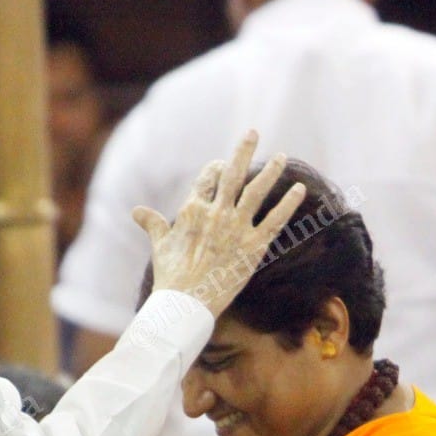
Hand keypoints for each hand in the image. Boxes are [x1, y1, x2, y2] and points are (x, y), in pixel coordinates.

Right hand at [139, 131, 305, 316]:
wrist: (186, 302)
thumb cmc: (170, 275)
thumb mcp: (160, 245)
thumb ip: (154, 224)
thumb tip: (136, 212)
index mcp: (192, 209)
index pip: (206, 179)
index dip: (215, 168)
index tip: (222, 163)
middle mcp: (217, 212)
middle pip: (233, 174)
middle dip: (243, 151)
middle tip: (253, 133)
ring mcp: (237, 228)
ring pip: (257, 191)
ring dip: (270, 171)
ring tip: (282, 156)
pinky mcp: (255, 246)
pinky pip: (275, 219)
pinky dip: (288, 203)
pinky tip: (299, 189)